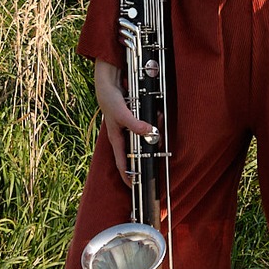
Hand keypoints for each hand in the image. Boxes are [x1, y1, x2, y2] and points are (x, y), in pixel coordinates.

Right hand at [94, 58, 152, 187]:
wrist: (108, 81)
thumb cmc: (109, 99)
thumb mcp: (121, 113)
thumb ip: (134, 124)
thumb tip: (149, 133)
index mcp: (116, 139)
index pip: (121, 163)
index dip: (127, 176)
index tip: (134, 187)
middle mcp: (122, 135)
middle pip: (137, 150)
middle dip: (149, 152)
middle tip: (160, 153)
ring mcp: (128, 127)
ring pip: (144, 136)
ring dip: (154, 132)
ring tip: (160, 123)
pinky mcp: (134, 118)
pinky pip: (146, 124)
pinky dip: (154, 121)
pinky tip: (158, 115)